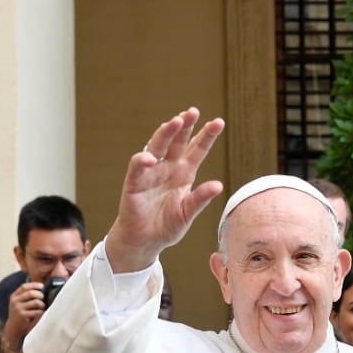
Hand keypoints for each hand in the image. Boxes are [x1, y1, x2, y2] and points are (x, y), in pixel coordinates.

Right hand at [2, 281, 45, 349]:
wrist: (13, 328)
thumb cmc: (19, 314)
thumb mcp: (18, 303)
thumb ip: (25, 296)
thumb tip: (41, 288)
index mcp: (14, 296)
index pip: (24, 286)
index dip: (34, 285)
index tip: (42, 286)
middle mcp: (15, 301)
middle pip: (31, 293)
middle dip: (40, 295)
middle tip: (43, 298)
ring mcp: (18, 309)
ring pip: (36, 302)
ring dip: (42, 304)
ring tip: (42, 307)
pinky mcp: (23, 316)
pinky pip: (37, 312)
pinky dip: (41, 312)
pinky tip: (41, 313)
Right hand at [105, 108, 225, 271]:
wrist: (145, 241)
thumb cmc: (167, 226)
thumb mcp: (187, 213)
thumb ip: (200, 199)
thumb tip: (218, 185)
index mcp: (184, 173)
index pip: (197, 149)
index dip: (207, 136)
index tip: (219, 122)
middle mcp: (168, 168)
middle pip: (178, 142)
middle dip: (185, 126)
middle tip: (193, 111)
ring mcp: (151, 173)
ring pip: (158, 147)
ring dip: (165, 134)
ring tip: (175, 122)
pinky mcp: (134, 183)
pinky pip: (137, 168)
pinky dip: (143, 161)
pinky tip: (151, 157)